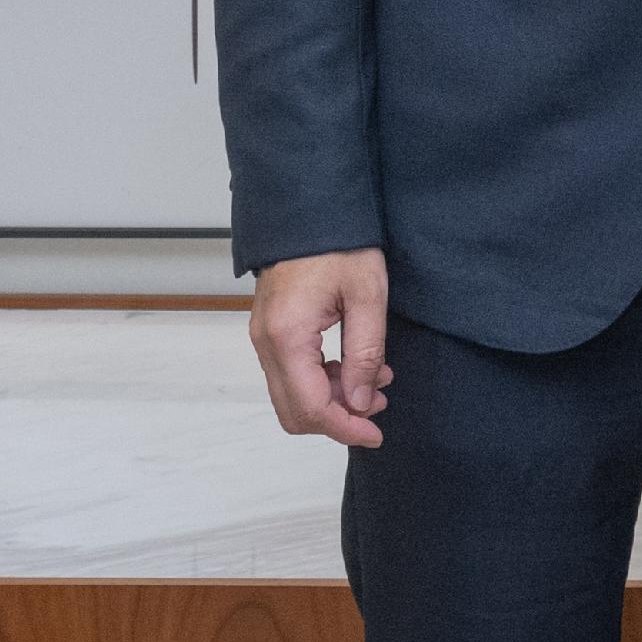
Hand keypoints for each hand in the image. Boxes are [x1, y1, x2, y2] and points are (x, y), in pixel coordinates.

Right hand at [249, 247, 392, 448]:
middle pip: (293, 411)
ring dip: (332, 399)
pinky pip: (290, 374)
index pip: (311, 407)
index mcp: (287, 336)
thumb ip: (365, 355)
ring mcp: (263, 337)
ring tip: (376, 381)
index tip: (376, 433)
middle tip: (378, 405)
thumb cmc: (339, 244)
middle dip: (337, 418)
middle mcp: (265, 342)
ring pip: (291, 395)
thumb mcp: (367, 297)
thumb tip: (359, 404)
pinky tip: (354, 365)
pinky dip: (321, 381)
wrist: (309, 209)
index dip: (345, 428)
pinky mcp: (269, 330)